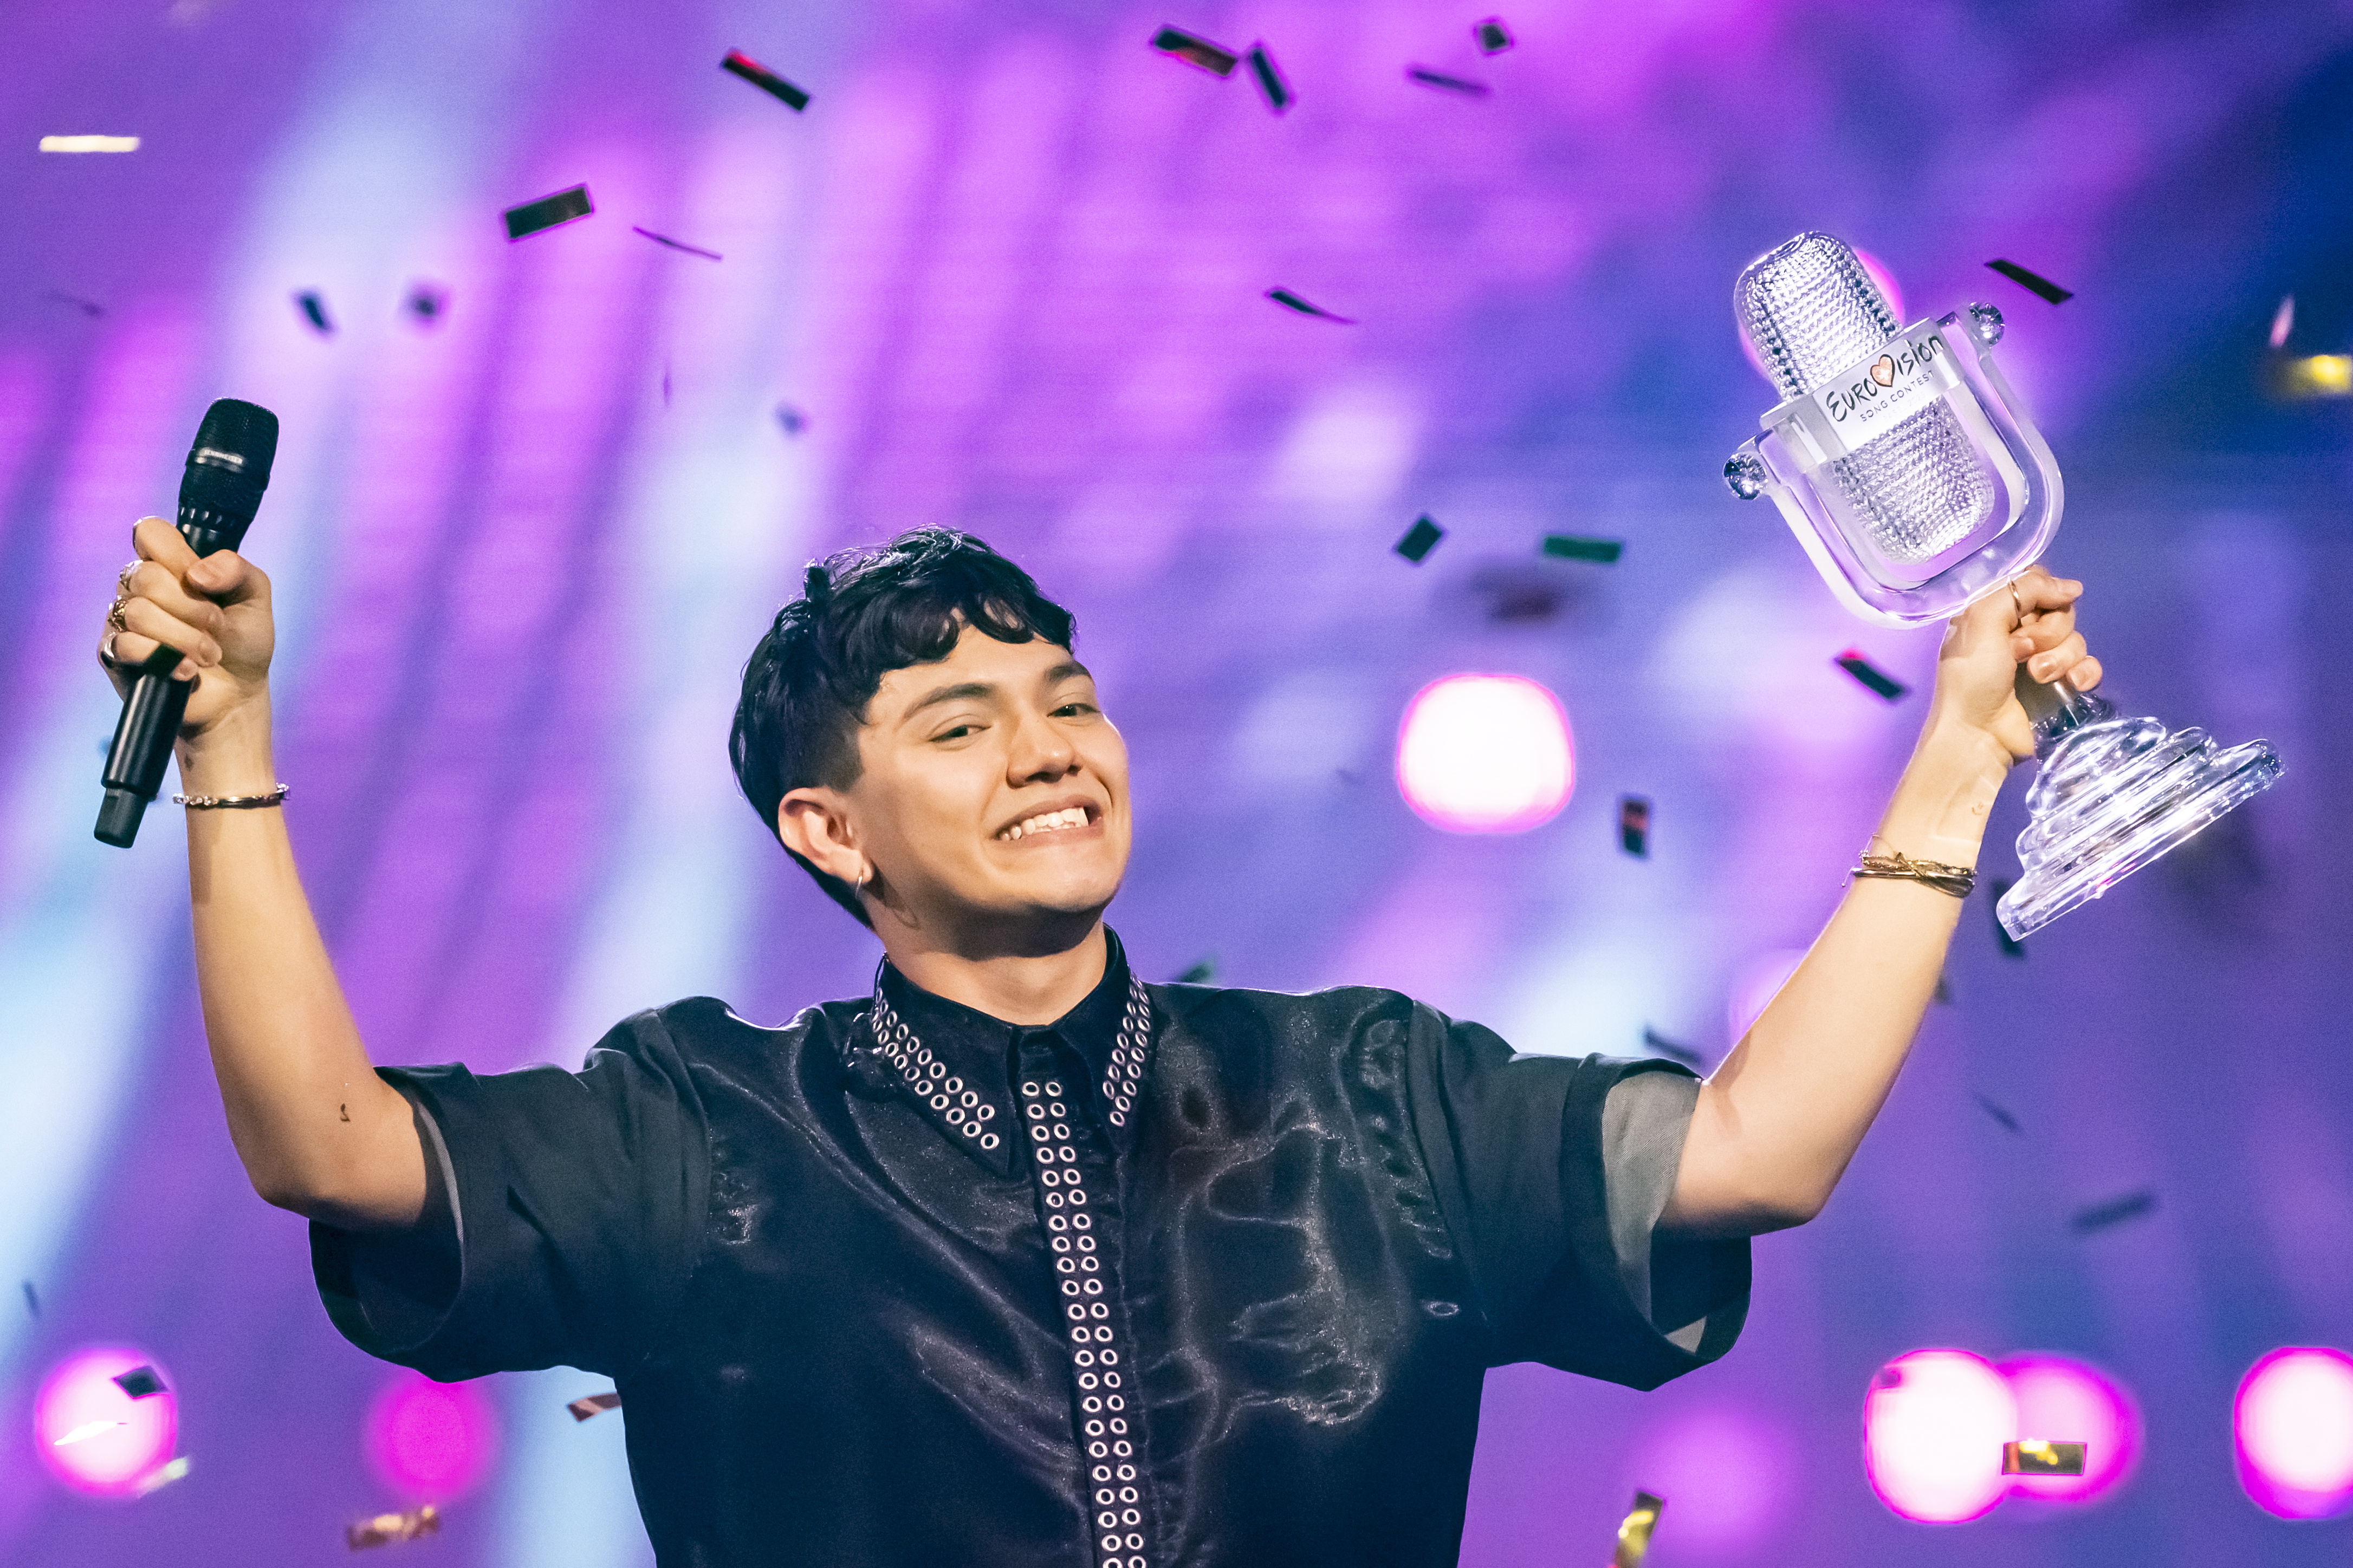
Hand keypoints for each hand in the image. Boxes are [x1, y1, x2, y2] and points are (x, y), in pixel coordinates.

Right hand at [98, 517, 274, 738]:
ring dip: (187, 638)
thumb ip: (237, 569)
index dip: (175, 554)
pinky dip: (166, 659)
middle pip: (147, 577)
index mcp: (170, 565)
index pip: (149, 532)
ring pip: (140, 613)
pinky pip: (128, 645)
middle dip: (194, 608)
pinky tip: (187, 671)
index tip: (200, 580)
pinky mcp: (114, 654)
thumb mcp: (255, 597)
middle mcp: (139, 587)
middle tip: (218, 627)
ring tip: (210, 654)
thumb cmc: (243, 642)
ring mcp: (124, 619)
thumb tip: (198, 572)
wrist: (237, 694)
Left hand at [1925, 565, 2103, 763]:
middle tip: (2019, 652)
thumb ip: (2021, 590)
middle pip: (2060, 609)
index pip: (2035, 583)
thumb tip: (2071, 587)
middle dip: (2046, 630)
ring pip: (2075, 638)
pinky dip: (2084, 672)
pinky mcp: (2060, 685)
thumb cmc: (1970, 679)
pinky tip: (2071, 684)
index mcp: (1994, 614)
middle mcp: (2018, 632)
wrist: (1979, 735)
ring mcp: (2042, 659)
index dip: (2040, 594)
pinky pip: (2089, 665)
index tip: (2028, 613)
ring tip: (2035, 676)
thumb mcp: (1981, 621)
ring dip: (2058, 656)